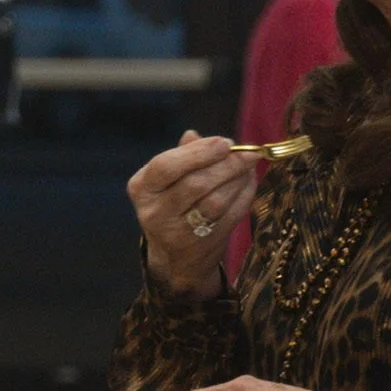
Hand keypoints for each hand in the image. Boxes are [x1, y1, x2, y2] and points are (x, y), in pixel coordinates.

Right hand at [126, 130, 254, 296]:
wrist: (175, 255)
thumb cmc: (174, 203)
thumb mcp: (169, 178)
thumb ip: (183, 154)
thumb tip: (194, 135)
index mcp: (142, 188)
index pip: (166, 166)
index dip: (198, 153)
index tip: (225, 142)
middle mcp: (154, 213)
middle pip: (194, 184)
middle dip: (226, 165)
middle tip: (247, 153)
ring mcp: (176, 233)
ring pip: (215, 202)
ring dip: (237, 180)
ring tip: (248, 165)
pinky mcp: (201, 245)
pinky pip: (229, 216)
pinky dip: (244, 195)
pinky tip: (248, 181)